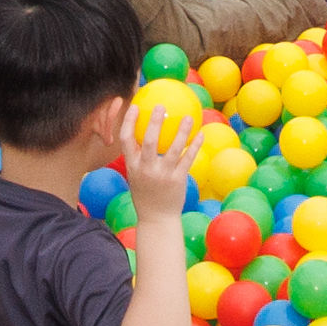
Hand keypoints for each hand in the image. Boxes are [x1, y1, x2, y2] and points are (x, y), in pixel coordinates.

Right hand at [117, 98, 199, 221]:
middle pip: (148, 141)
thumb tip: (145, 134)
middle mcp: (146, 169)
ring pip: (173, 148)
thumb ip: (138, 158)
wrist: (156, 219)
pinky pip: (187, 159)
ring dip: (182, 131)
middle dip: (154, 122)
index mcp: (132, 166)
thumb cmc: (146, 194)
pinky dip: (195, 145)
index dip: (128, 122)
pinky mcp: (177, 180)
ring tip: (189, 117)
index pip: (125, 140)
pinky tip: (200, 134)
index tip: (135, 107)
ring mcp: (162, 175)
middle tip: (161, 106)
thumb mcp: (135, 176)